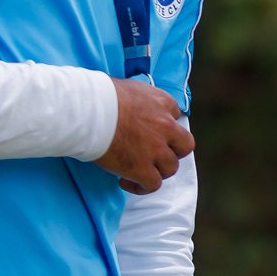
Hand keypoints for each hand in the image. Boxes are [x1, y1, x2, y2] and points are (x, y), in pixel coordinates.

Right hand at [95, 76, 194, 194]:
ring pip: (171, 167)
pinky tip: (126, 181)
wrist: (91, 111)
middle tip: (156, 154)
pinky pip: (153, 185)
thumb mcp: (130, 88)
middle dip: (174, 151)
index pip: (175, 115)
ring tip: (139, 170)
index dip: (164, 126)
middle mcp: (165, 126)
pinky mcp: (142, 168)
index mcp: (162, 103)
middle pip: (185, 144)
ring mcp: (156, 149)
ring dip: (157, 170)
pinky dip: (142, 187)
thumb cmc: (102, 96)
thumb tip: (132, 106)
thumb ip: (140, 99)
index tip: (151, 131)